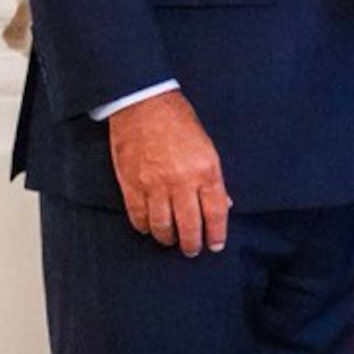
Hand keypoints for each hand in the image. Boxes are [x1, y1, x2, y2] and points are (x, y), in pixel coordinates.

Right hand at [107, 90, 230, 256]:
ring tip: (171, 241)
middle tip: (192, 250)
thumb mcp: (207, 147)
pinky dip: (144, 227)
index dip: (216, 234)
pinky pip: (138, 216)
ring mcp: (154, 185)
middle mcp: (181, 181)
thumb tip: (222, 205)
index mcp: (205, 170)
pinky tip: (149, 228)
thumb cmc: (179, 121)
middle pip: (189, 226)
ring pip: (162, 226)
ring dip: (168, 238)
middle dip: (192, 244)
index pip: (215, 213)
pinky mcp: (131, 185)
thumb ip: (214, 179)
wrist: (144, 103)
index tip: (215, 245)